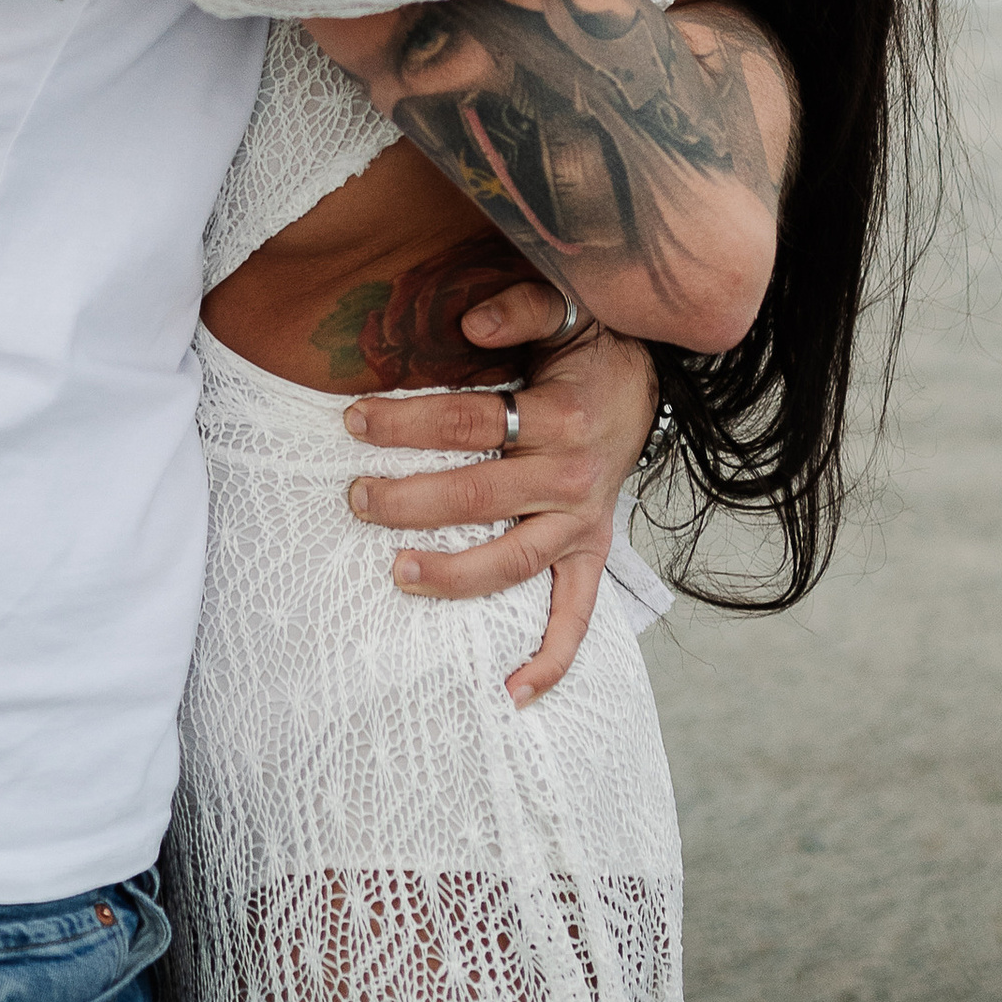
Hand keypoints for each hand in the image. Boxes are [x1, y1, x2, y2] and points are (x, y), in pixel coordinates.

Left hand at [343, 317, 660, 707]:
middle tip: (355, 497)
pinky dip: (551, 659)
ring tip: (395, 572)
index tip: (353, 420)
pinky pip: (576, 616)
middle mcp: (573, 478)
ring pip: (511, 562)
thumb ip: (521, 308)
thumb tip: (471, 326)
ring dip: (451, 575)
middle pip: (476, 496)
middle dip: (407, 499)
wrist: (648, 384)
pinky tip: (512, 693)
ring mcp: (583, 524)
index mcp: (560, 416)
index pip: (469, 420)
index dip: (406, 421)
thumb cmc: (589, 346)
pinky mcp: (591, 553)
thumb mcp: (567, 309)